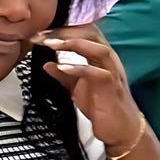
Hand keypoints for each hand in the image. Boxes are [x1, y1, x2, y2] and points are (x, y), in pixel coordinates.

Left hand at [38, 34, 145, 154]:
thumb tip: (46, 64)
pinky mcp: (112, 87)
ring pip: (99, 49)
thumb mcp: (76, 88)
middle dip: (65, 32)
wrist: (120, 130)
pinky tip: (62, 66)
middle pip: (91, 35)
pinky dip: (79, 68)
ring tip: (50, 43)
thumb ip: (63, 75)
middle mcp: (108, 60)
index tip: (39, 32)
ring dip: (74, 43)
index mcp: (100, 58)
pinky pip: (98, 73)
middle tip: (41, 34)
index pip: (84, 33)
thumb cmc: (102, 106)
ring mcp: (112, 72)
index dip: (62, 29)